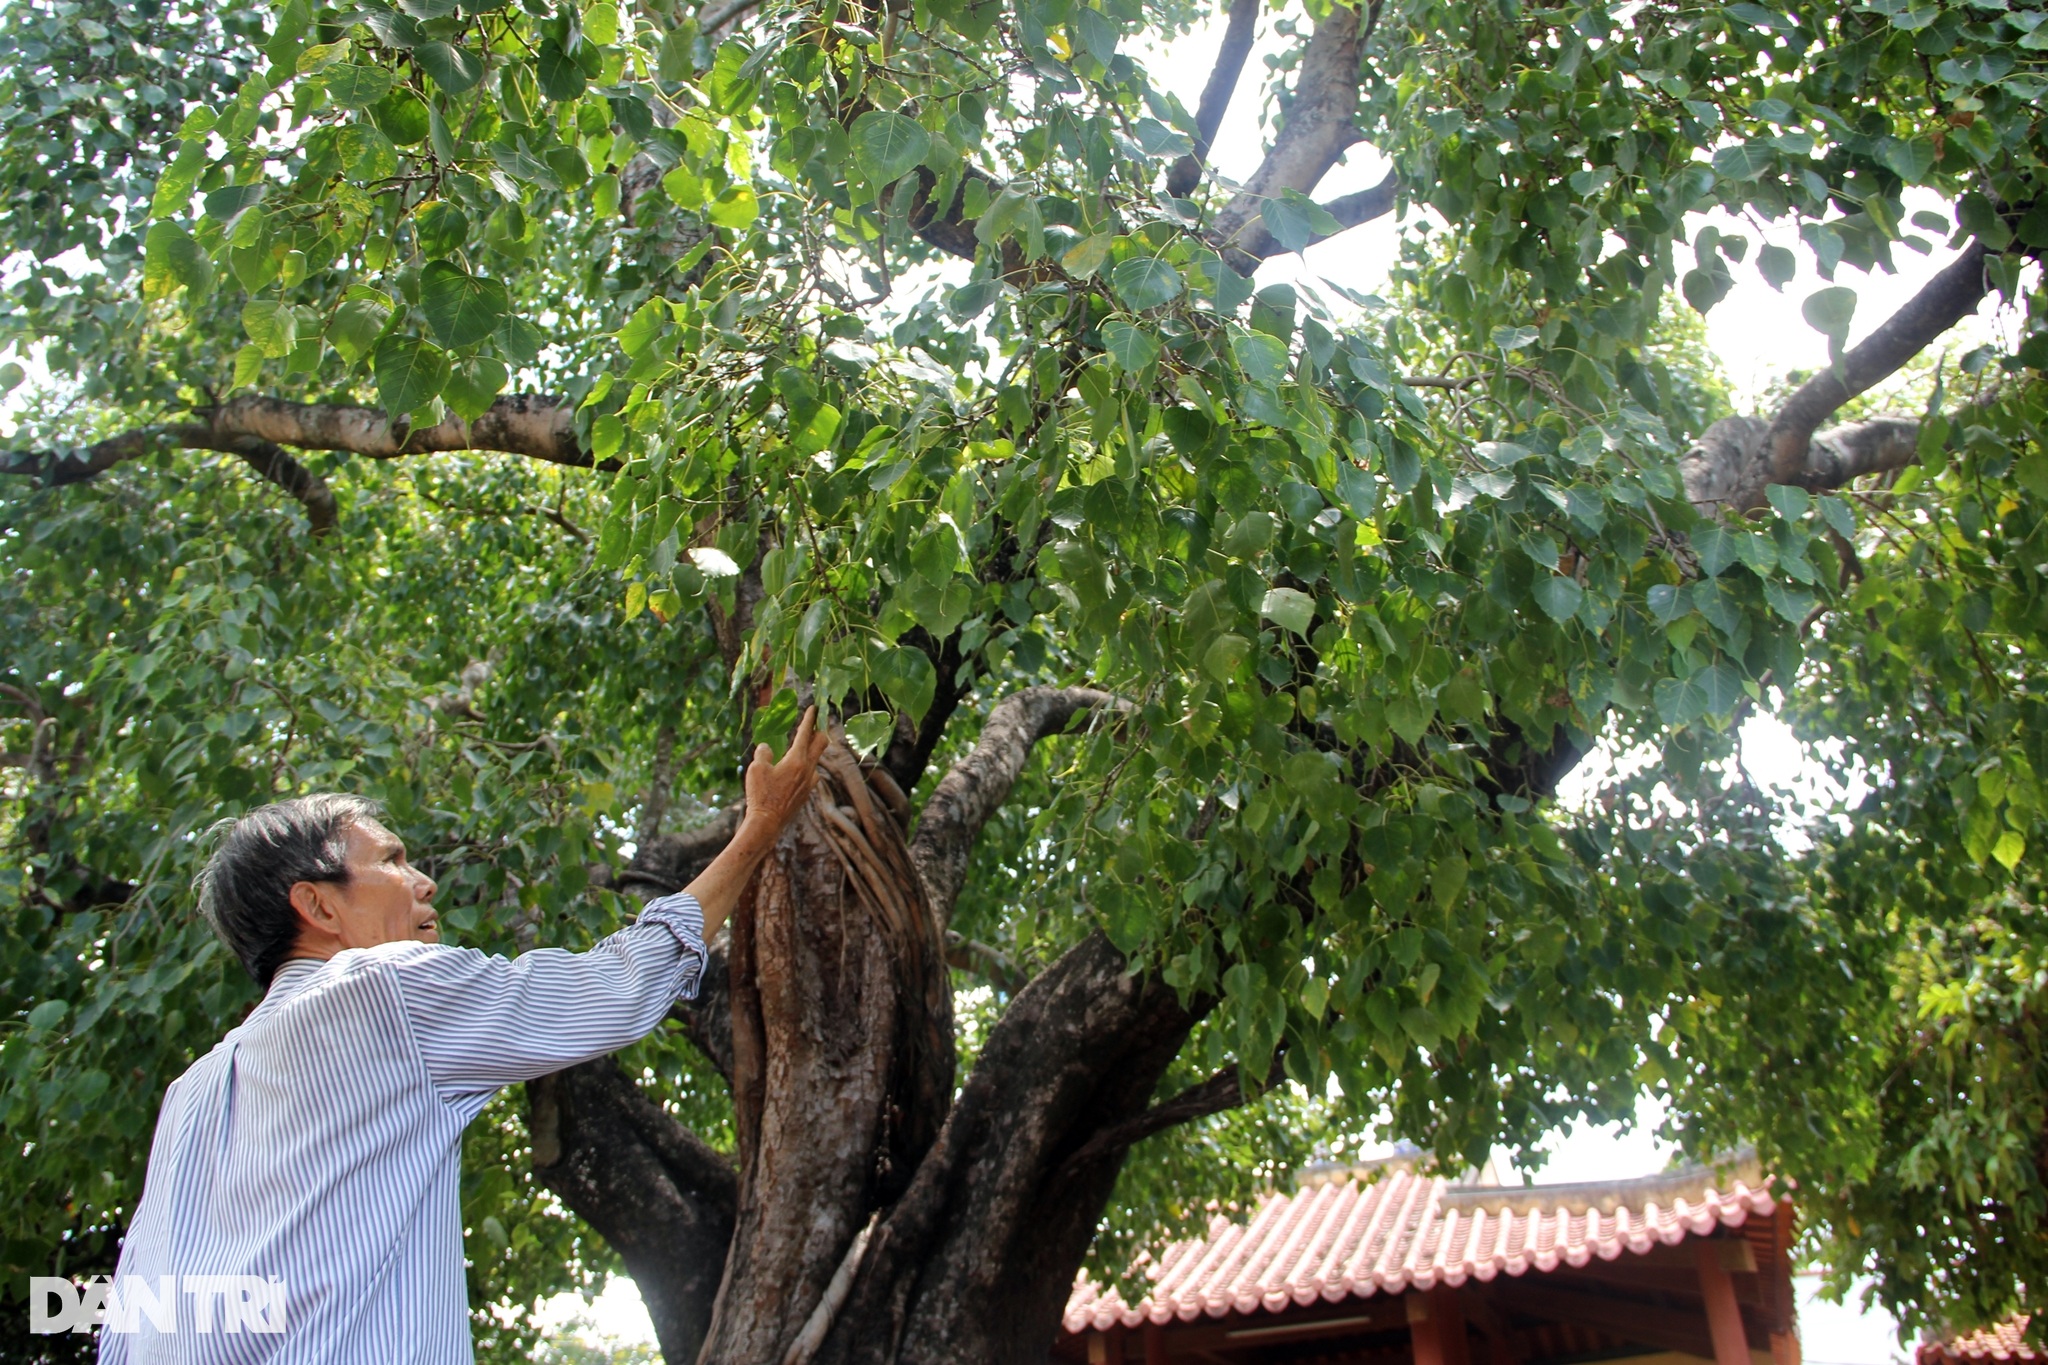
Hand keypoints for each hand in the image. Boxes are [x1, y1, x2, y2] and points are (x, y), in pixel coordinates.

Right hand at [741, 705, 829, 841]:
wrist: (767, 824)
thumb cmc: (760, 795)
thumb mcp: (756, 769)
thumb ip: (763, 753)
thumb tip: (767, 748)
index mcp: (797, 760)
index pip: (805, 733)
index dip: (809, 719)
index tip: (814, 708)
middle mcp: (808, 770)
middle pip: (821, 744)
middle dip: (819, 731)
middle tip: (816, 723)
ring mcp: (810, 783)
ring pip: (815, 761)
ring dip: (810, 752)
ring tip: (798, 749)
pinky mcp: (806, 794)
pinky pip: (809, 775)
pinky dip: (804, 768)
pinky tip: (794, 772)